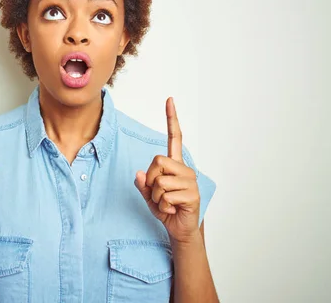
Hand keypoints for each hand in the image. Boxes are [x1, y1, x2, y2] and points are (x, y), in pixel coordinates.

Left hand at [135, 97, 200, 243]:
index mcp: (175, 165)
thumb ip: (143, 184)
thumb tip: (138, 174)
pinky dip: (163, 206)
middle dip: (150, 180)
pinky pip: (166, 196)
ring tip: (167, 203)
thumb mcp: (149, 196)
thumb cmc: (166, 209)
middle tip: (158, 194)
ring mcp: (190, 181)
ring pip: (159, 181)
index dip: (172, 119)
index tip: (169, 100)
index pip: (175, 138)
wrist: (179, 229)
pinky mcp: (192, 195)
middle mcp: (185, 169)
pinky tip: (173, 209)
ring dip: (156, 197)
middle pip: (157, 161)